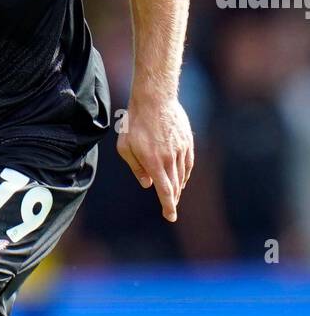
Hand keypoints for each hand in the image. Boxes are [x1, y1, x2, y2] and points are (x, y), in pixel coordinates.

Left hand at [117, 97, 194, 221]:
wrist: (155, 99)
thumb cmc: (135, 123)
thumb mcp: (125, 147)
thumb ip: (136, 168)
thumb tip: (147, 184)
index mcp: (154, 162)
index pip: (165, 190)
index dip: (168, 206)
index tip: (170, 216)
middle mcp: (170, 158)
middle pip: (175, 185)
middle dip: (173, 199)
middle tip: (170, 207)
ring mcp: (181, 149)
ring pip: (182, 175)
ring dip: (179, 187)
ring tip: (174, 194)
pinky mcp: (187, 141)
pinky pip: (188, 163)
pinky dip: (185, 173)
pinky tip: (182, 177)